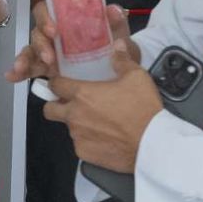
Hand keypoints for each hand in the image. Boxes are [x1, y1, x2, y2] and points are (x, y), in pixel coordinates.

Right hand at [6, 1, 133, 82]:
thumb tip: (113, 10)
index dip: (47, 17)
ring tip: (22, 70)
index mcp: (70, 19)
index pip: (51, 10)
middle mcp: (55, 33)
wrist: (121, 71)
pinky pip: (30, 67)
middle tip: (48, 58)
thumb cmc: (116, 47)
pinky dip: (20, 72)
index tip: (54, 31)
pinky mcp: (46, 68)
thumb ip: (117, 23)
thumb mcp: (119, 35)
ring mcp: (49, 50)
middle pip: (38, 31)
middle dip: (40, 44)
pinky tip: (12, 77)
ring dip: (25, 59)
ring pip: (31, 50)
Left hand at [42, 62, 162, 172]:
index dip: (56, 82)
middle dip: (55, 105)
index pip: (55, 85)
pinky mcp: (85, 153)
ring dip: (76, 123)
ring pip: (67, 128)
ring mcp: (78, 136)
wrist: (152, 143)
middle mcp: (75, 116)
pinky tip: (103, 137)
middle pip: (49, 109)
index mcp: (83, 94)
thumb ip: (122, 60)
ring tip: (97, 121)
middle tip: (70, 103)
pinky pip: (80, 144)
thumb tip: (118, 48)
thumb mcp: (137, 77)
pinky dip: (88, 141)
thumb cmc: (144, 111)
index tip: (61, 83)